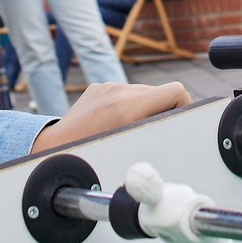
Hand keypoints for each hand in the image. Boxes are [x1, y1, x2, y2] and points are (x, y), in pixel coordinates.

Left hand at [31, 81, 191, 151]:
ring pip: (140, 93)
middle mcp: (118, 91)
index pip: (175, 90)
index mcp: (129, 106)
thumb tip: (179, 123)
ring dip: (141, 108)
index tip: (180, 119)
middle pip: (158, 93)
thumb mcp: (132, 147)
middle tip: (152, 133)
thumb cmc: (93, 156)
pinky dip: (124, 105)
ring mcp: (106, 86)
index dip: (184, 104)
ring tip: (128, 130)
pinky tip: (112, 123)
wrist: (58, 148)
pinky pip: (122, 93)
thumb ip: (157, 132)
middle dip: (160, 111)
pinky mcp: (98, 87)